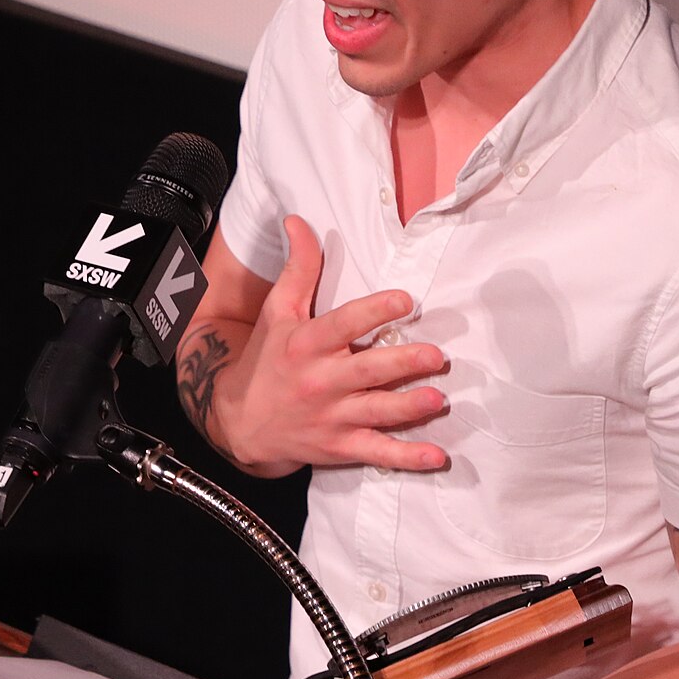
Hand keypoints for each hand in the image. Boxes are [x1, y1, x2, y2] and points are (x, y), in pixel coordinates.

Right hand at [211, 216, 448, 476]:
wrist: (241, 421)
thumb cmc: (267, 359)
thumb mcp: (278, 312)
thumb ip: (298, 268)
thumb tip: (299, 220)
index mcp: (306, 344)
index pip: (343, 324)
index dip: (375, 311)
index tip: (406, 300)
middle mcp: (320, 381)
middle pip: (367, 371)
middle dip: (403, 363)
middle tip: (436, 355)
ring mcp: (331, 417)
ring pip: (376, 413)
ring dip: (410, 408)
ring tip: (438, 399)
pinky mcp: (339, 447)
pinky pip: (377, 454)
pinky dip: (406, 458)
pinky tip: (436, 457)